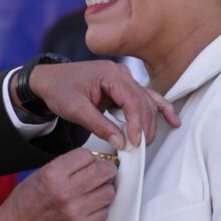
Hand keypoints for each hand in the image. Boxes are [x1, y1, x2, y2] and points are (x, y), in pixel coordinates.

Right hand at [0, 147, 116, 220]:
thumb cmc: (25, 204)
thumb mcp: (39, 174)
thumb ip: (66, 166)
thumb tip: (91, 162)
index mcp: (53, 174)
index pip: (87, 155)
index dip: (89, 158)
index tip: (89, 163)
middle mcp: (66, 191)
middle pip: (104, 172)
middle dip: (104, 170)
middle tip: (100, 174)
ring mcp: (76, 211)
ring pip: (109, 192)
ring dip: (103, 190)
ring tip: (92, 192)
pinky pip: (105, 212)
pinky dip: (100, 208)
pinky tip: (88, 207)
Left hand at [27, 60, 178, 148]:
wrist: (48, 79)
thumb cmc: (59, 89)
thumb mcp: (75, 110)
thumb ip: (99, 126)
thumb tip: (121, 142)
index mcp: (110, 74)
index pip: (132, 100)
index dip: (136, 124)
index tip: (134, 143)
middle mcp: (121, 73)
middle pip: (143, 102)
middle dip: (144, 126)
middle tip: (139, 148)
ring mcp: (124, 78)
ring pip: (147, 101)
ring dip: (150, 121)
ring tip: (148, 141)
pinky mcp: (123, 87)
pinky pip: (144, 98)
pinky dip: (158, 109)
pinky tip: (172, 120)